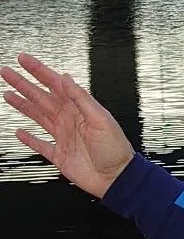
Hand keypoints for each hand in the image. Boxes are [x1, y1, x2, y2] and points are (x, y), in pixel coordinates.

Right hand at [2, 53, 133, 197]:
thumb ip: (82, 98)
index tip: (24, 60)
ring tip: (8, 93)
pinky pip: (40, 144)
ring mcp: (63, 137)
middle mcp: (69, 120)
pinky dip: (29, 138)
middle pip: (41, 97)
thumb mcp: (101, 119)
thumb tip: (66, 78)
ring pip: (37, 116)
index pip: (55, 85)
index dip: (39, 71)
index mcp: (79, 109)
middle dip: (23, 84)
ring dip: (22, 105)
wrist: (117, 178)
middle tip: (7, 72)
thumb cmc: (116, 150)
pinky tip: (19, 131)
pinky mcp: (59, 154)